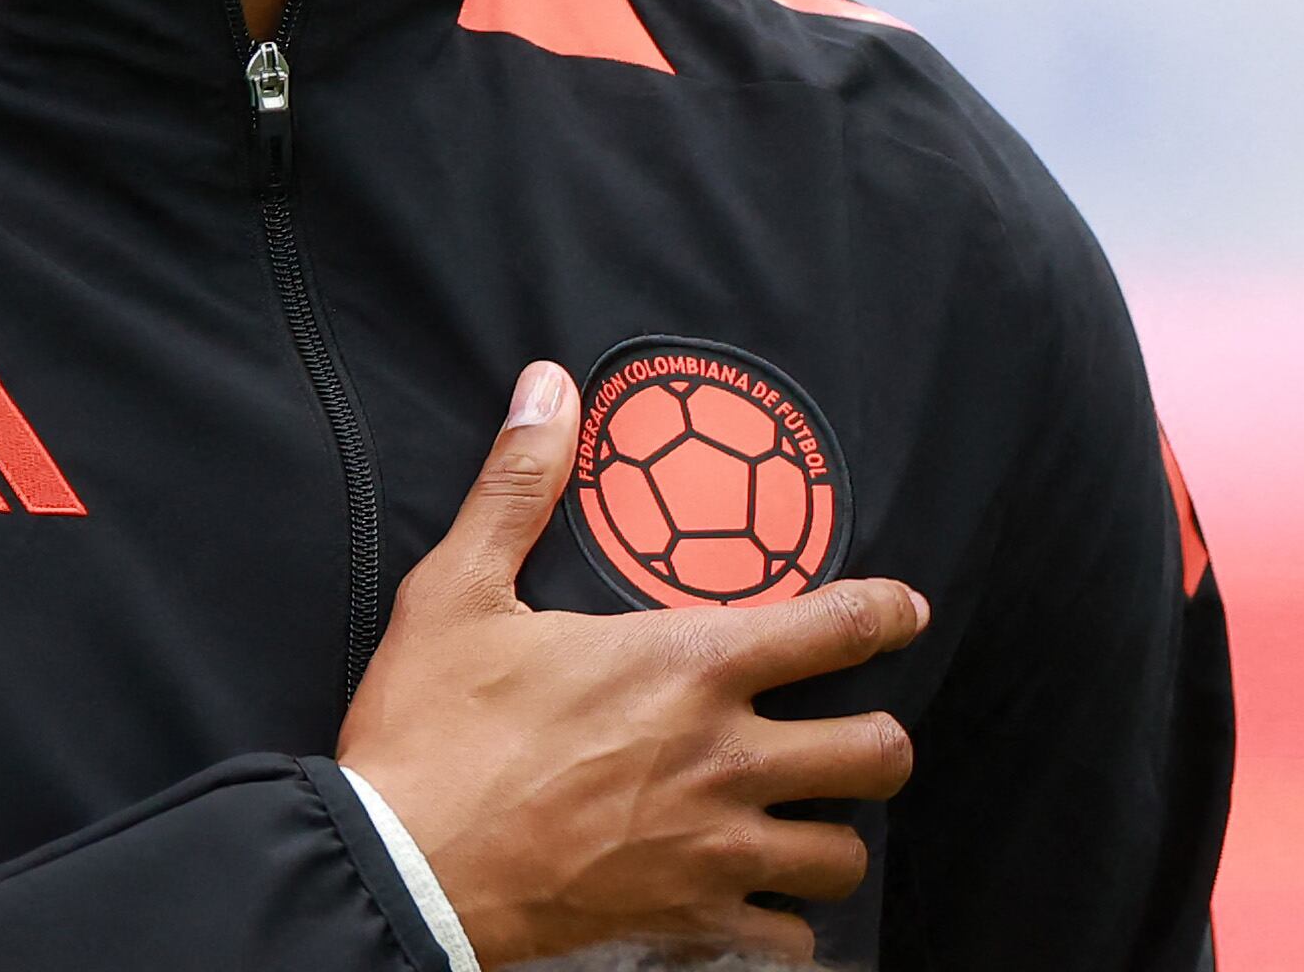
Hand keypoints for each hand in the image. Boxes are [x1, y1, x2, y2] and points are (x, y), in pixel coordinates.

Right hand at [337, 362, 925, 964]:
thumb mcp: (459, 590)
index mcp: (686, 665)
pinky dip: (780, 925)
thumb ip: (518, 486)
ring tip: (802, 820)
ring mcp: (714, 849)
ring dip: (830, 834)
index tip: (902, 612)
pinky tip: (752, 904)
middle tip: (848, 732)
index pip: (839, 627)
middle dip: (876, 740)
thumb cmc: (432, 731)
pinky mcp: (689, 924)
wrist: (401, 869)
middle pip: (878, 753)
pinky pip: (786, 940)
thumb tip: (548, 387)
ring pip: (844, 855)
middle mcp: (724, 757)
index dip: (888, 613)